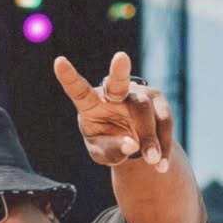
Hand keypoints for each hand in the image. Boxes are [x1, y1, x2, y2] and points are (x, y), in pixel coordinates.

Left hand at [53, 51, 172, 170]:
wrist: (134, 142)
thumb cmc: (109, 143)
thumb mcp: (103, 153)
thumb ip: (112, 150)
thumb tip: (133, 144)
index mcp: (90, 103)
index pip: (78, 90)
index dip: (69, 77)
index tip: (58, 62)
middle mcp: (113, 93)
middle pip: (117, 83)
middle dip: (119, 70)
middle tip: (120, 57)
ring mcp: (138, 94)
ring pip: (144, 110)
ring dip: (150, 138)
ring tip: (153, 162)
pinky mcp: (158, 101)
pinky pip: (164, 121)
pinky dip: (163, 145)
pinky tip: (161, 165)